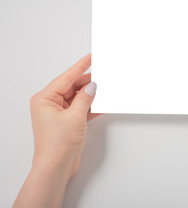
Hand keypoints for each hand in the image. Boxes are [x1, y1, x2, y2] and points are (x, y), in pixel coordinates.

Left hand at [14, 54, 98, 207]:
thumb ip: (85, 98)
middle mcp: (50, 104)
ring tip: (104, 88)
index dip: (80, 67)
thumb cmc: (58, 144)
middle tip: (102, 74)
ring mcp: (59, 114)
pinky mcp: (67, 122)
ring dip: (90, 95)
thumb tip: (92, 86)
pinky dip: (90, 107)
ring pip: (77, 98)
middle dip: (87, 82)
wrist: (56, 167)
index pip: (66, 78)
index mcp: (45, 99)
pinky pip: (80, 109)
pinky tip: (101, 104)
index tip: (90, 57)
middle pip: (72, 87)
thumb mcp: (75, 116)